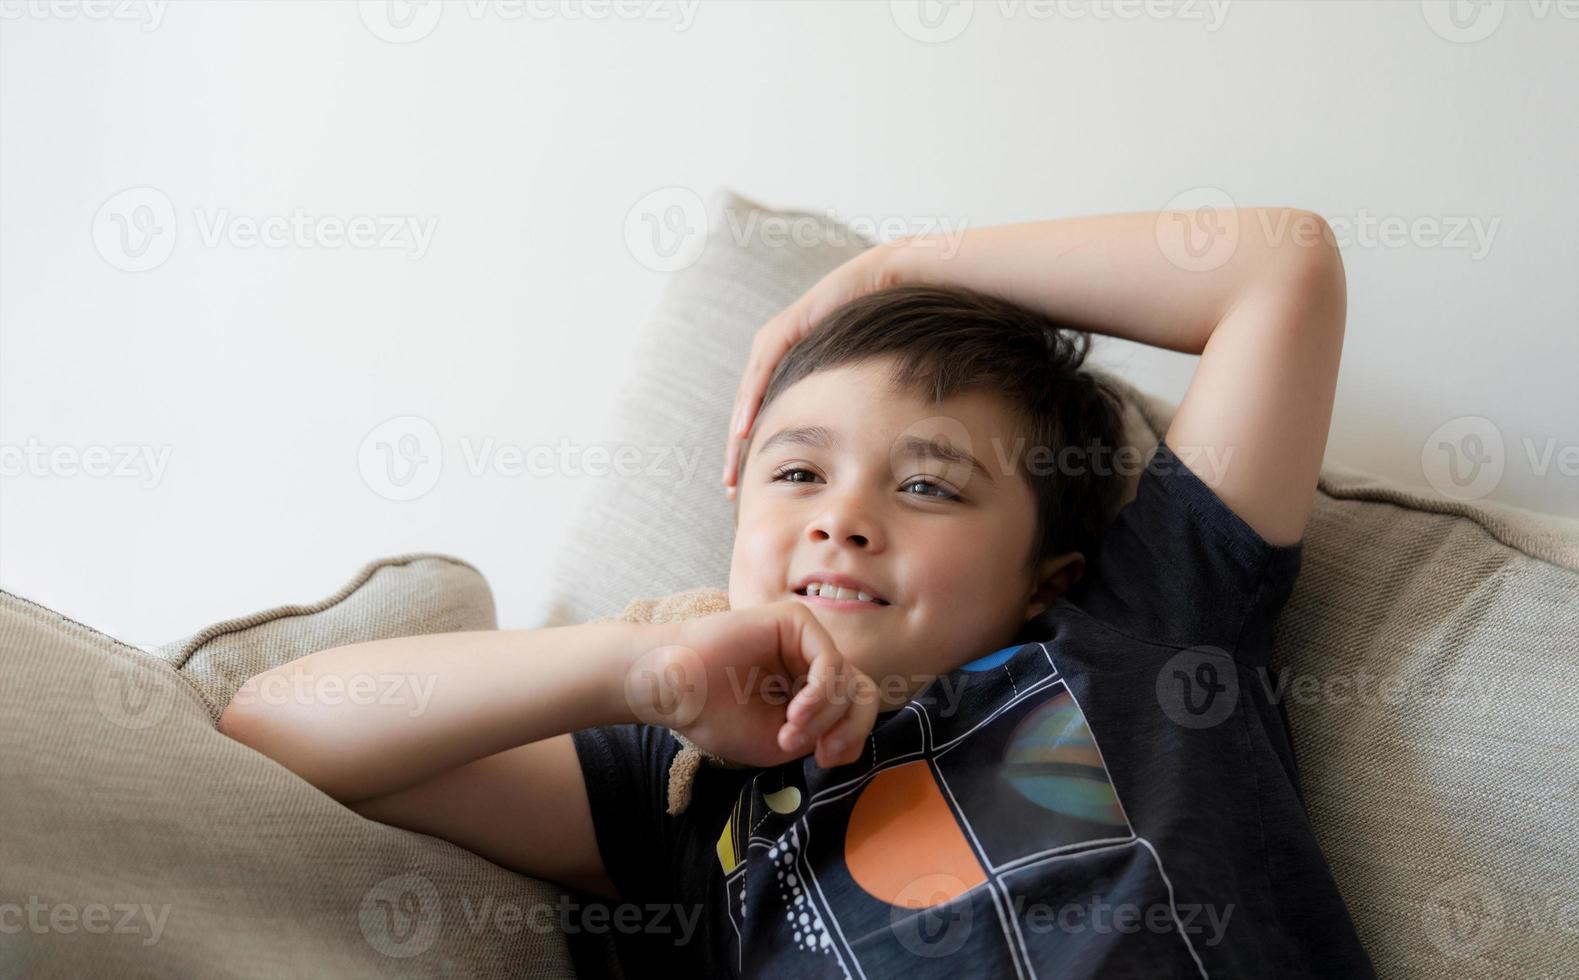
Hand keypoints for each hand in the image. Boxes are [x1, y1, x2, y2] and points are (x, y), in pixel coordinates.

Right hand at [623, 600, 880, 769]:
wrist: (676, 689)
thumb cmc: (719, 716)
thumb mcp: (781, 742)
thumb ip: (823, 736)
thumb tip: (854, 730)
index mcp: (810, 688)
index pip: (855, 710)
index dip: (851, 738)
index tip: (823, 759)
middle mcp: (812, 660)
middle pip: (863, 693)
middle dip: (849, 729)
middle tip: (820, 751)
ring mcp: (806, 639)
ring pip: (849, 682)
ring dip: (824, 718)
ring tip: (788, 732)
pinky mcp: (796, 621)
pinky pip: (831, 662)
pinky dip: (819, 696)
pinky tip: (795, 714)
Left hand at [722, 242, 907, 499]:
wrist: (903, 284)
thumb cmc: (900, 334)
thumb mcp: (872, 387)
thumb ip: (863, 414)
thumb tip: (870, 456)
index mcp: (800, 373)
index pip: (769, 419)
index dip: (761, 455)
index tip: (751, 490)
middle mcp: (785, 357)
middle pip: (750, 411)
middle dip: (738, 452)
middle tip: (730, 490)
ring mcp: (783, 339)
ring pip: (749, 395)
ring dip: (737, 433)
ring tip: (732, 469)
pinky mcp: (788, 326)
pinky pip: (762, 369)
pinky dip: (751, 400)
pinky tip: (744, 431)